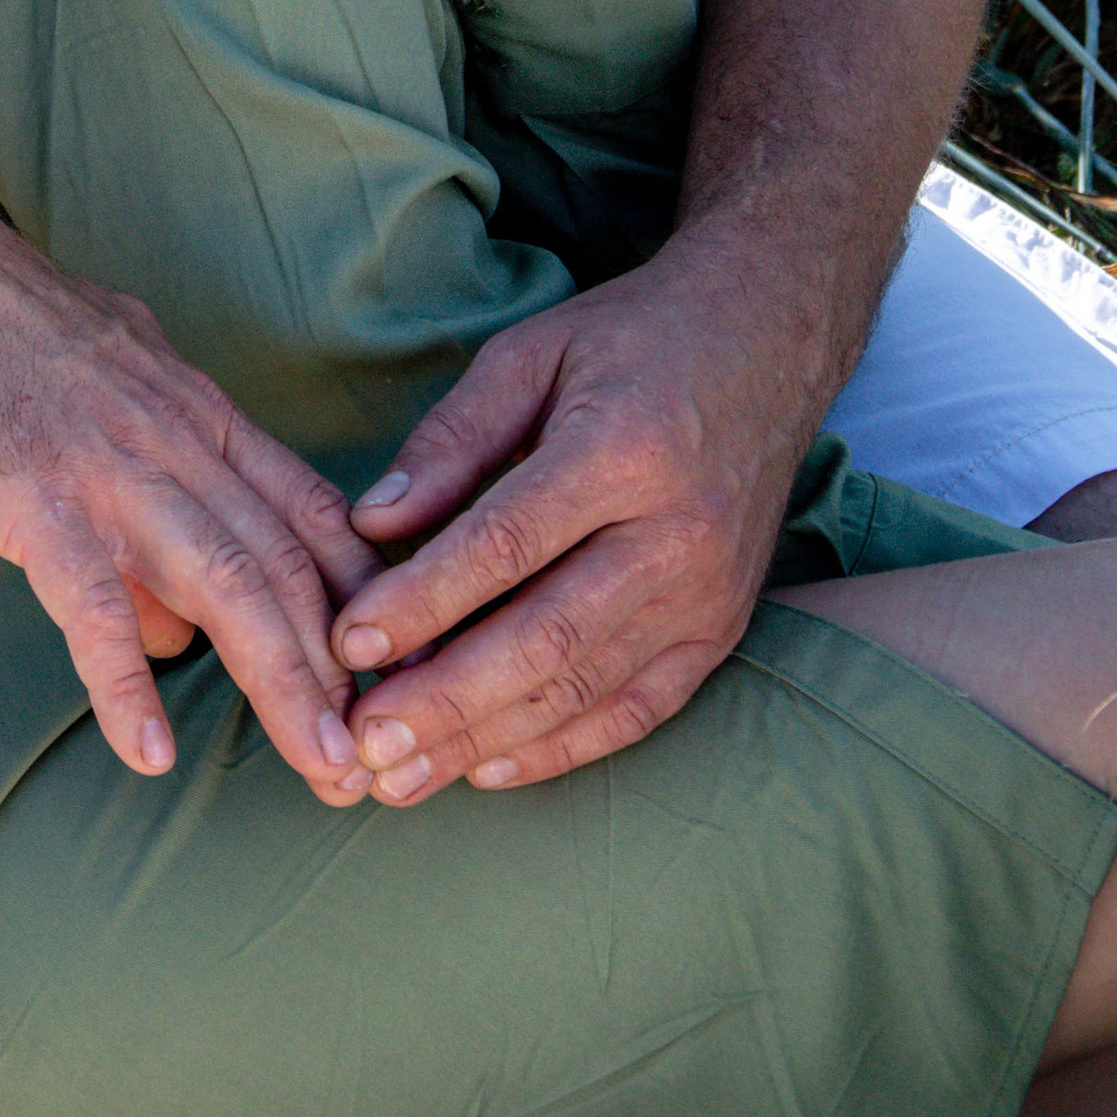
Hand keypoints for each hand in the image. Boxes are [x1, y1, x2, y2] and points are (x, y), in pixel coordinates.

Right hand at [0, 187, 378, 805]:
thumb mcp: (114, 373)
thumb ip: (159, 478)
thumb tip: (178, 615)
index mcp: (197, 412)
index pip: (312, 515)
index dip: (365, 601)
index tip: (399, 678)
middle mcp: (174, 439)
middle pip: (288, 565)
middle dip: (342, 672)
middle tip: (375, 764)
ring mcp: (109, 466)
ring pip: (225, 583)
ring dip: (281, 683)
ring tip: (321, 767)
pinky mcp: (34, 493)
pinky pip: (91, 601)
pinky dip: (125, 682)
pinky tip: (149, 751)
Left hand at [328, 225, 820, 802]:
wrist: (768, 343)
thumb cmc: (633, 339)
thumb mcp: (531, 353)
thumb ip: (452, 440)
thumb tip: (372, 521)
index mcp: (622, 451)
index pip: (506, 544)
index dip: (422, 601)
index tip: (348, 642)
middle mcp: (676, 534)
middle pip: (546, 636)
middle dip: (444, 698)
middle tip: (362, 743)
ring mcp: (708, 594)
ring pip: (585, 687)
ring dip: (486, 740)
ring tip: (402, 776)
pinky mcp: (722, 630)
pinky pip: (637, 709)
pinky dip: (561, 748)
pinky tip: (488, 768)